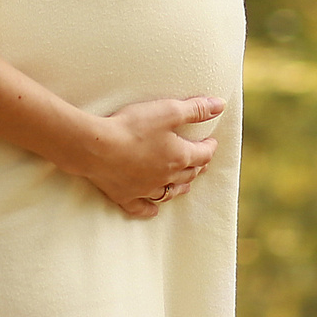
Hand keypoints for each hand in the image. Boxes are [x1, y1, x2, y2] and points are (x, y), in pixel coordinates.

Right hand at [72, 96, 225, 217]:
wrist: (97, 148)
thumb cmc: (133, 127)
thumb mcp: (168, 111)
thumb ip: (195, 109)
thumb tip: (219, 106)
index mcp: (179, 157)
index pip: (203, 154)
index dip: (209, 147)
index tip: (211, 142)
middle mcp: (166, 177)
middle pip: (188, 174)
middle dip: (197, 166)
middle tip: (201, 161)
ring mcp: (146, 189)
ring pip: (169, 192)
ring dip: (180, 188)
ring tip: (186, 185)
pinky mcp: (126, 196)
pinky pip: (142, 207)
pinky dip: (150, 209)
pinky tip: (154, 210)